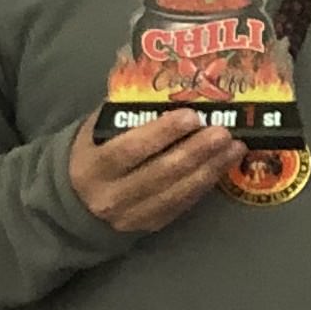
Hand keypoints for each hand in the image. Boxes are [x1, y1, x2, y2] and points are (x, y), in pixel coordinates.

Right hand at [69, 108, 245, 232]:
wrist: (76, 202)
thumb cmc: (92, 153)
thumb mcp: (95, 130)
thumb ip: (123, 111)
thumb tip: (164, 83)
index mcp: (93, 166)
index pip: (130, 149)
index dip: (162, 133)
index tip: (191, 116)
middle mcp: (111, 195)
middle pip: (160, 173)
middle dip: (196, 151)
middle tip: (223, 132)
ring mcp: (131, 215)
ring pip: (176, 193)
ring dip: (210, 169)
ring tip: (234, 147)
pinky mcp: (149, 226)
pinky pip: (181, 205)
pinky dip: (205, 185)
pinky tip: (222, 166)